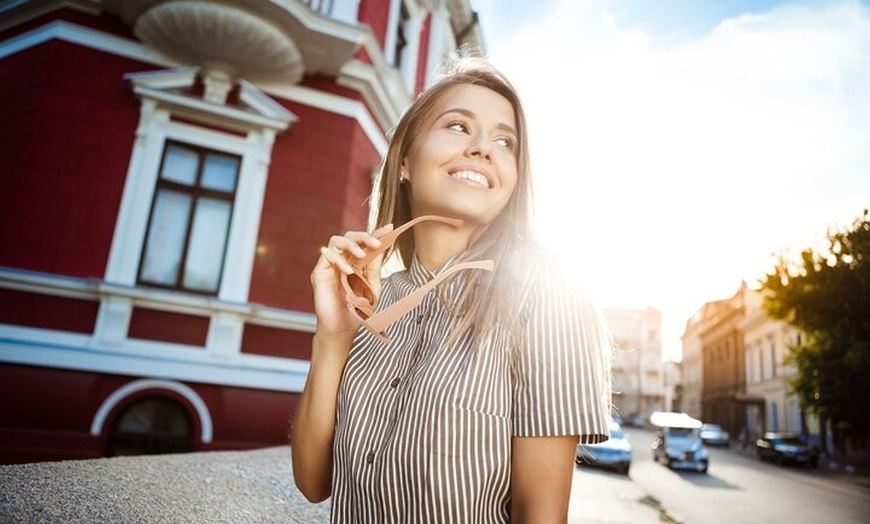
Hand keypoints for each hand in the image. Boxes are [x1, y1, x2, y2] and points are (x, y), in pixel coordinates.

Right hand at [311, 224, 393, 338]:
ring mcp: (330, 266)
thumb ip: (375, 267)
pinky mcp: (319, 273)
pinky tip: (349, 271)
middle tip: (376, 243)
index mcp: (356, 263)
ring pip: (336, 241)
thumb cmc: (357, 310)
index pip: (364, 243)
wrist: (343, 329)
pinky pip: (327, 256)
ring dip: (351, 245)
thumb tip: (382, 246)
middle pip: (349, 236)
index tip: (389, 229)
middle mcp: (342, 261)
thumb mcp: (372, 287)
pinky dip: (339, 260)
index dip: (376, 233)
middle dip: (364, 237)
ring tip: (361, 256)